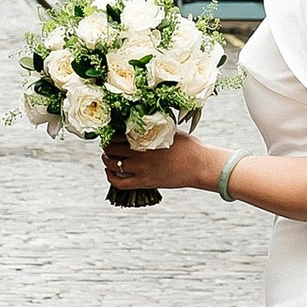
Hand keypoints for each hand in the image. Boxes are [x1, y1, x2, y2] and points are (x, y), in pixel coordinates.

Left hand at [103, 132, 223, 194]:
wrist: (199, 165)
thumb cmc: (188, 146)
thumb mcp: (169, 131)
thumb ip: (153, 129)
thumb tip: (142, 123)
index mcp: (145, 138)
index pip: (118, 134)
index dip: (111, 134)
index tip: (111, 133)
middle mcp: (140, 153)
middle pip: (111, 149)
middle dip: (107, 145)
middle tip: (107, 144)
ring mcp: (141, 169)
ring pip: (113, 165)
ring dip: (106, 160)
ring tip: (107, 156)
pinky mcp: (145, 182)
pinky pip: (120, 183)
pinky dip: (111, 177)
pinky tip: (110, 172)